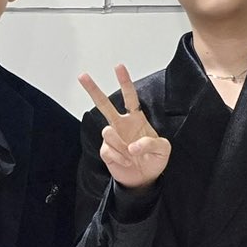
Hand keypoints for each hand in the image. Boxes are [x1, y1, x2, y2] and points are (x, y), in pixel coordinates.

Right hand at [79, 66, 171, 188]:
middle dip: (93, 90)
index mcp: (136, 119)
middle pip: (104, 104)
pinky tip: (127, 162)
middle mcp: (121, 125)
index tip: (118, 67)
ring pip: (107, 131)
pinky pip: (107, 150)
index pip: (130, 97)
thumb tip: (132, 145)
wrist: (144, 179)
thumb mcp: (163, 150)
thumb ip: (152, 144)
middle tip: (82, 76)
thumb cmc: (155, 160)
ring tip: (131, 154)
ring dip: (120, 144)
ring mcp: (112, 138)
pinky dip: (119, 158)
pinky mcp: (106, 152)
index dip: (125, 82)